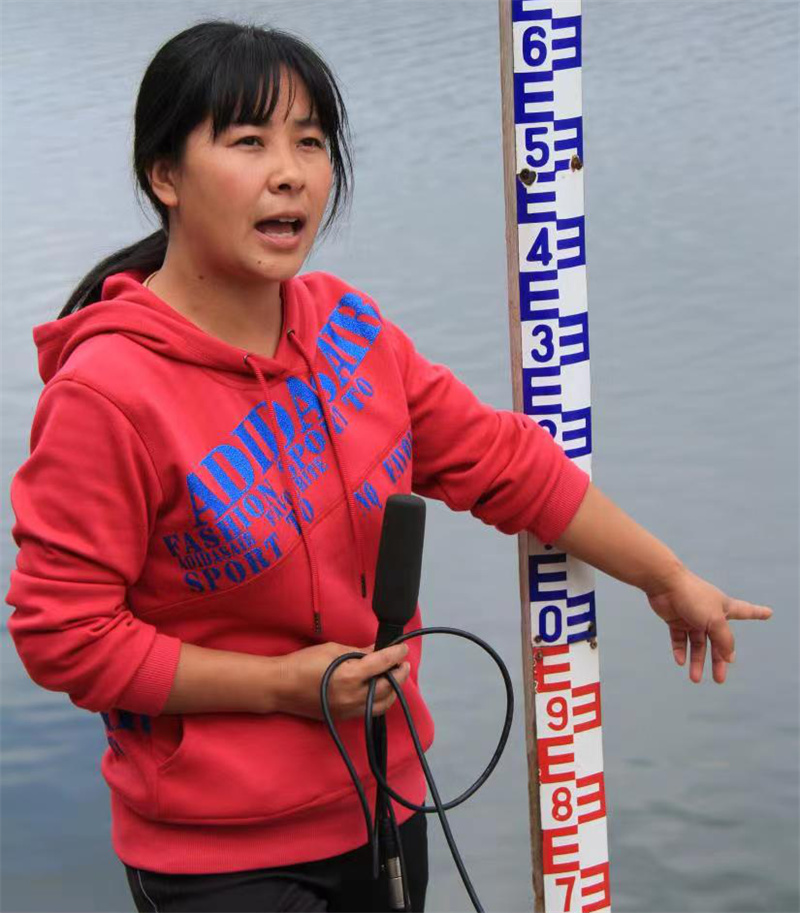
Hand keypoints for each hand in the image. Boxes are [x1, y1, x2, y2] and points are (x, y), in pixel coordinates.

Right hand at [278, 640, 410, 720]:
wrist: (281, 687)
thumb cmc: (304, 663)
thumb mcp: (333, 650)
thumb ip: (359, 652)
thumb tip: (377, 650)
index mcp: (350, 676)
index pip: (382, 664)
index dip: (396, 654)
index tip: (403, 648)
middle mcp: (353, 697)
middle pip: (388, 687)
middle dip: (399, 674)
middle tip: (402, 663)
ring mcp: (349, 710)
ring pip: (382, 704)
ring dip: (393, 690)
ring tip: (394, 676)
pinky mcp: (344, 718)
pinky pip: (370, 711)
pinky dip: (380, 700)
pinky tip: (379, 689)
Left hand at [645, 565, 772, 683]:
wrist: (664, 583)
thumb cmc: (693, 597)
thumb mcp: (715, 621)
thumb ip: (724, 640)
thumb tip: (729, 658)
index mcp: (724, 607)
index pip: (746, 611)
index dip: (758, 613)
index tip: (769, 612)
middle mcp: (709, 613)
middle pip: (717, 641)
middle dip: (719, 660)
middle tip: (720, 680)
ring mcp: (691, 617)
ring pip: (697, 643)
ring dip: (696, 661)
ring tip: (695, 678)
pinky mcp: (675, 619)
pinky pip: (679, 638)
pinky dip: (680, 650)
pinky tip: (681, 661)